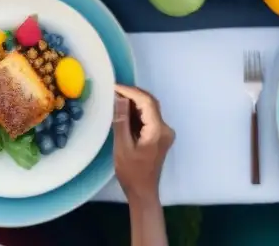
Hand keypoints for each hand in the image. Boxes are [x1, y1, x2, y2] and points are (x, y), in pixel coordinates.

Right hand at [113, 84, 174, 203]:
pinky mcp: (160, 136)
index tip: (115, 87)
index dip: (131, 92)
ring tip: (116, 97)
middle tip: (114, 90)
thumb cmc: (131, 173)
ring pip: (150, 109)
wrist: (143, 192)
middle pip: (151, 103)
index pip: (147, 102)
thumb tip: (120, 99)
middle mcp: (165, 128)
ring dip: (135, 103)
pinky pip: (149, 118)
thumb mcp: (122, 147)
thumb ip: (122, 122)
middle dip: (133, 94)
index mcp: (157, 130)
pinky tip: (124, 110)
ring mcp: (164, 132)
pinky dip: (137, 112)